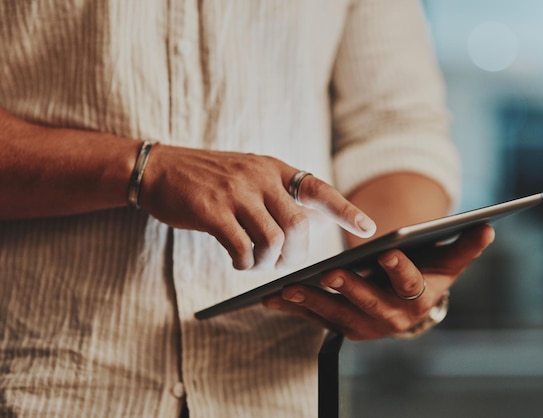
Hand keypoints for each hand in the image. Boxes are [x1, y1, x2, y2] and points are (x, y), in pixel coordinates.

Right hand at [140, 145, 375, 269]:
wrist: (159, 168)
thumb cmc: (207, 179)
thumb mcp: (248, 174)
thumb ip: (277, 195)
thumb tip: (312, 224)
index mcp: (273, 168)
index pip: (318, 188)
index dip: (345, 210)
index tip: (367, 228)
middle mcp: (259, 176)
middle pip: (299, 225)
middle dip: (297, 254)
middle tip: (284, 264)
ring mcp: (235, 192)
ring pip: (273, 240)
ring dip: (268, 262)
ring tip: (255, 263)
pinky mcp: (211, 210)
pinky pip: (242, 247)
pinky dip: (245, 263)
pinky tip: (237, 261)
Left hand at [263, 224, 494, 339]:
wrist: (411, 302)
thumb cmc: (428, 272)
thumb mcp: (448, 259)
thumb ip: (464, 244)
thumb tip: (489, 224)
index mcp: (419, 299)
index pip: (410, 284)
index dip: (399, 268)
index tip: (385, 251)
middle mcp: (393, 319)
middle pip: (368, 303)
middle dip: (348, 288)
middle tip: (328, 273)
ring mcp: (365, 326)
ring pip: (336, 314)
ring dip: (312, 302)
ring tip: (289, 287)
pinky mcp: (343, 327)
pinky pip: (317, 319)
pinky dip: (295, 309)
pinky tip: (273, 297)